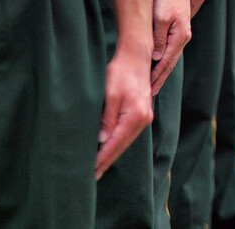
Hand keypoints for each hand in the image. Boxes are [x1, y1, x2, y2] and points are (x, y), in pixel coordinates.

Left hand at [95, 49, 153, 179]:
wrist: (135, 58)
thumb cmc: (120, 73)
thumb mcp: (110, 95)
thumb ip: (107, 119)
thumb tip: (101, 141)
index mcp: (136, 116)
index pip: (115, 144)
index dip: (102, 159)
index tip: (89, 172)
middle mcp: (144, 119)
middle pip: (122, 146)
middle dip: (106, 161)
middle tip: (91, 177)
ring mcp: (145, 117)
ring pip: (125, 142)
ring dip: (112, 154)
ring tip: (98, 167)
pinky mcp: (142, 114)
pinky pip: (128, 135)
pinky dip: (117, 144)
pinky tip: (108, 149)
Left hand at [150, 0, 191, 92]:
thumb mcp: (160, 18)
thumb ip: (158, 38)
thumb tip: (156, 58)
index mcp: (179, 36)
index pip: (165, 62)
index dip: (156, 76)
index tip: (148, 90)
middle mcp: (183, 37)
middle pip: (170, 63)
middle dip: (160, 79)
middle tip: (150, 93)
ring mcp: (182, 33)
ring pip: (171, 58)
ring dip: (162, 72)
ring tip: (153, 84)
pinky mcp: (179, 29)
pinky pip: (171, 50)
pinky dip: (164, 61)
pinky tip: (158, 64)